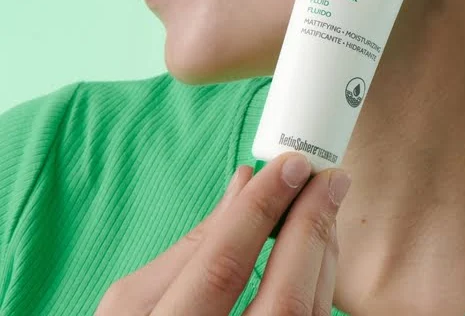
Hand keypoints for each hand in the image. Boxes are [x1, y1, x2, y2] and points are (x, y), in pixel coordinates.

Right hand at [96, 152, 351, 314]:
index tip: (292, 165)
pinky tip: (321, 249)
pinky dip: (322, 284)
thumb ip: (189, 246)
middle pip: (283, 300)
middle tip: (329, 179)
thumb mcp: (131, 304)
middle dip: (309, 230)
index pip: (222, 267)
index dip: (261, 210)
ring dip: (323, 254)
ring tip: (328, 203)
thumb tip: (245, 183)